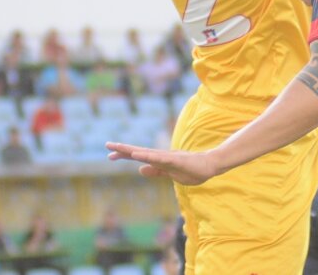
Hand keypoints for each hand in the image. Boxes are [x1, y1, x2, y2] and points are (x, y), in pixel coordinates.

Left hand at [106, 141, 220, 185]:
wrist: (210, 166)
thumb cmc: (192, 169)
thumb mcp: (170, 173)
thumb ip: (155, 171)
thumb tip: (139, 170)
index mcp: (159, 160)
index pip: (139, 156)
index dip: (124, 154)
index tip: (109, 155)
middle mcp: (161, 155)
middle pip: (139, 151)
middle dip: (123, 149)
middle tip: (107, 145)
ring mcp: (168, 157)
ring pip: (147, 153)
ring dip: (132, 151)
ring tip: (118, 148)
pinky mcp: (175, 160)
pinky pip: (159, 158)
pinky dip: (147, 156)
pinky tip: (138, 156)